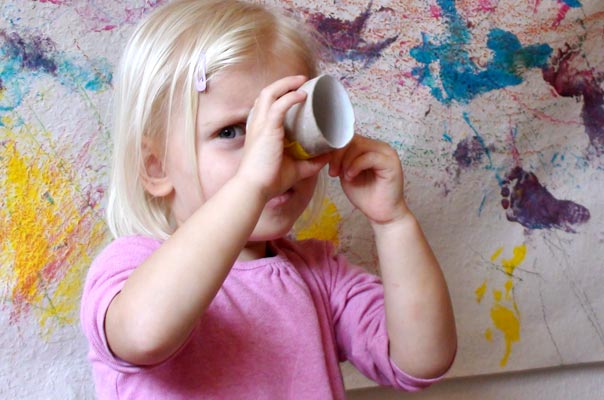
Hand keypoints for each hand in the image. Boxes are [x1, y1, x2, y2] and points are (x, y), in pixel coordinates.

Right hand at [237, 75, 329, 199]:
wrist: (256, 188)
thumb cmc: (270, 180)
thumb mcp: (297, 169)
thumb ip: (312, 162)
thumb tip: (330, 154)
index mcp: (261, 130)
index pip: (267, 105)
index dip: (280, 95)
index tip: (297, 92)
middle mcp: (258, 123)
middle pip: (267, 93)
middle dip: (284, 83)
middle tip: (302, 82)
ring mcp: (260, 124)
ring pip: (269, 93)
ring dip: (286, 84)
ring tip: (302, 82)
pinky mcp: (267, 129)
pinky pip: (278, 105)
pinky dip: (290, 97)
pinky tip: (302, 95)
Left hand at [328, 135, 409, 224]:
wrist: (381, 213)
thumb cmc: (365, 195)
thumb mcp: (346, 173)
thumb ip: (341, 160)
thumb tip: (327, 150)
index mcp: (369, 147)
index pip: (348, 137)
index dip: (335, 149)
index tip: (329, 166)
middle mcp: (379, 146)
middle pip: (353, 139)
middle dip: (338, 155)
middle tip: (334, 172)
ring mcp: (386, 153)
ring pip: (359, 146)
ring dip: (346, 161)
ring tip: (344, 176)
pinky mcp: (391, 163)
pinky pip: (369, 157)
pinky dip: (356, 165)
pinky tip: (350, 176)